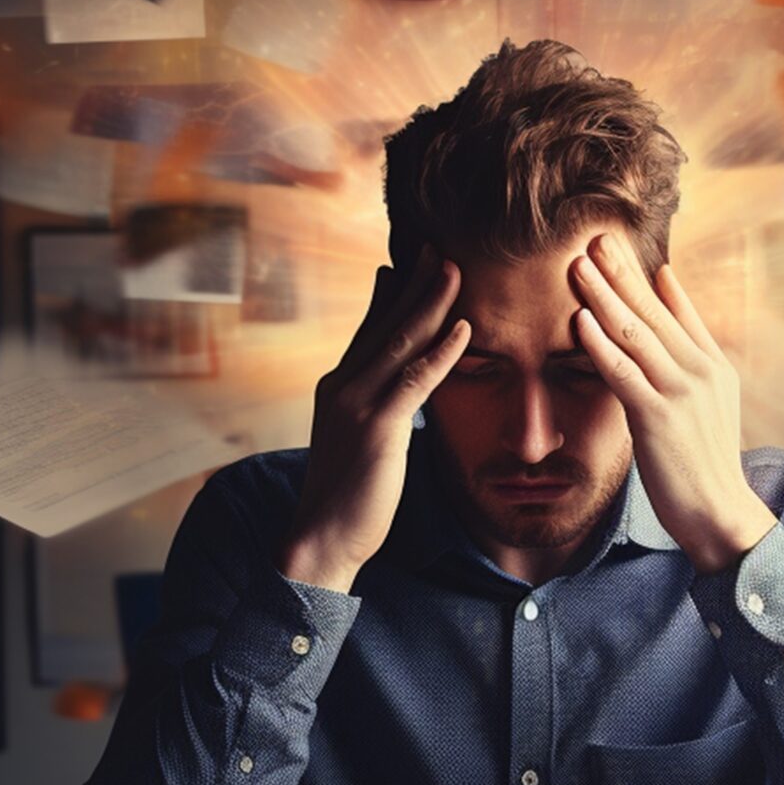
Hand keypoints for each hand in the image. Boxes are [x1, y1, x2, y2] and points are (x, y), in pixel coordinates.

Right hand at [280, 246, 468, 592]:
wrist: (320, 539)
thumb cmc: (347, 496)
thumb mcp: (359, 439)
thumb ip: (377, 405)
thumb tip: (398, 384)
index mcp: (339, 386)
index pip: (370, 328)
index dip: (393, 293)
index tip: (414, 260)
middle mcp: (343, 385)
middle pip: (385, 323)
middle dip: (414, 282)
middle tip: (439, 246)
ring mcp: (357, 404)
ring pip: (400, 342)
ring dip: (430, 303)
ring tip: (454, 269)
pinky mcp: (377, 428)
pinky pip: (414, 381)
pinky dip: (440, 352)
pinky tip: (463, 329)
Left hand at [570, 233, 777, 574]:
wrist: (720, 512)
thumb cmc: (704, 462)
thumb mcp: (709, 404)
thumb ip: (690, 363)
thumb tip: (672, 331)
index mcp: (713, 364)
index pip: (677, 308)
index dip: (645, 276)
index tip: (618, 245)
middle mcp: (701, 370)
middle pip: (653, 311)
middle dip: (620, 272)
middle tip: (592, 238)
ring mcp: (682, 392)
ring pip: (635, 334)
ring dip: (603, 297)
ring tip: (578, 266)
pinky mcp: (658, 417)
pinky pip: (623, 372)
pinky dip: (600, 344)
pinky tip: (581, 320)